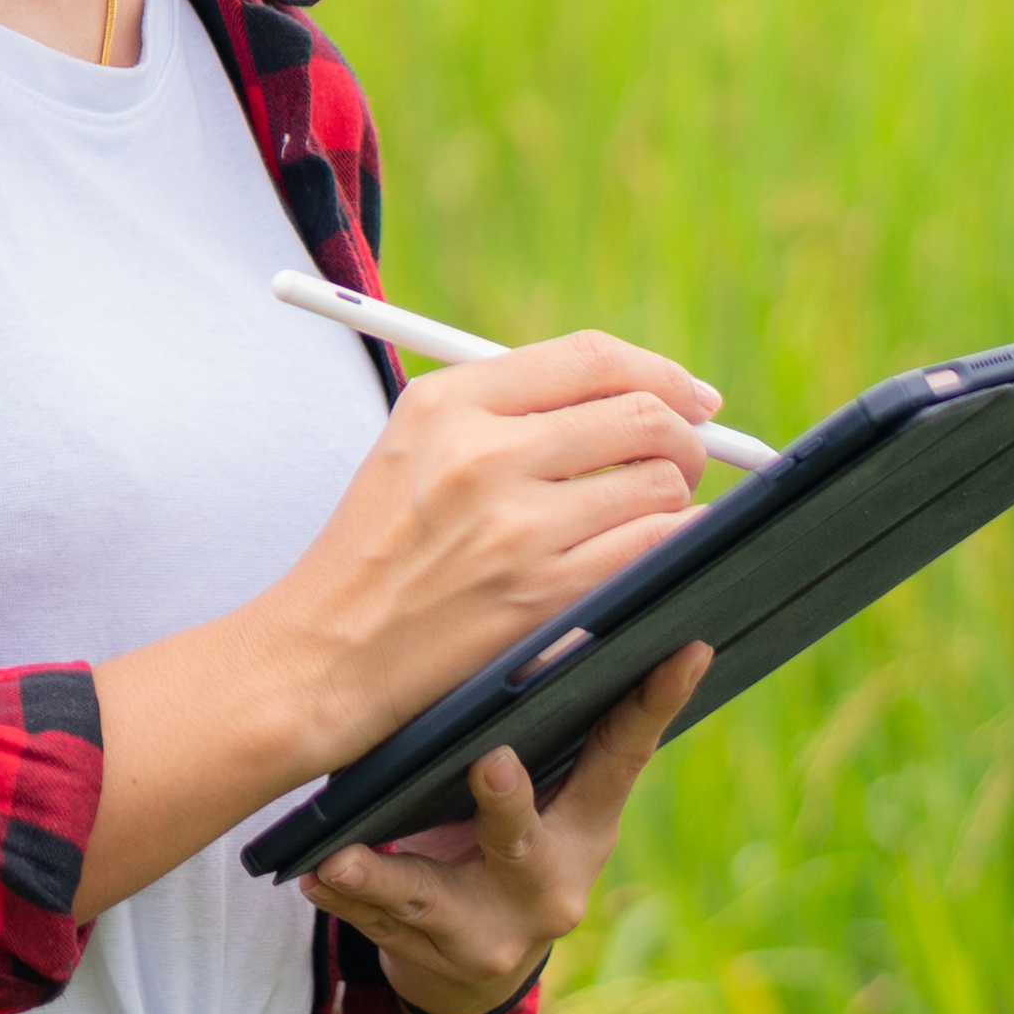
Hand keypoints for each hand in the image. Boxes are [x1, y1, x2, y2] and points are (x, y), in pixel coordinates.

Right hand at [61, 324, 726, 930]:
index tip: (688, 394)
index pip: (589, 358)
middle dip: (685, 436)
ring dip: (677, 498)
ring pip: (659, 484)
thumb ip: (503, 408)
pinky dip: (672, 545)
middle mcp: (482, 455)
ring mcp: (515, 529)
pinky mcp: (542, 597)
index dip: (658, 372)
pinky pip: (653, 549)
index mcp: (447, 404)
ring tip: (658, 512)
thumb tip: (625, 391)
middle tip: (687, 457)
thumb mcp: (411, 447)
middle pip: (640, 415)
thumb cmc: (376, 551)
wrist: (325, 654)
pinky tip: (655, 552)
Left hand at [307, 642, 709, 1013]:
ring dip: (384, 874)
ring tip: (343, 857)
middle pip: (523, 838)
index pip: (623, 758)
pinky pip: (376, 920)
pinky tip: (312, 874)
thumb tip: (563, 610)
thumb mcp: (552, 801)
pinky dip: (343, 896)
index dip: (656, 703)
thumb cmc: (512, 839)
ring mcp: (490, 927)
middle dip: (506, 804)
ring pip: (429, 895)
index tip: (687, 645)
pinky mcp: (431, 953)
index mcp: (587, 828)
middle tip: (491, 764)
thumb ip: (552, 736)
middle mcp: (549, 884)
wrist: (475, 957)